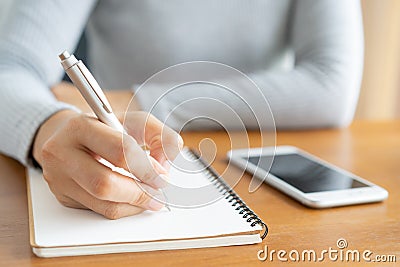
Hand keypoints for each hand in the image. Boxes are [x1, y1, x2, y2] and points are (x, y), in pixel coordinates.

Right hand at [33, 110, 182, 218]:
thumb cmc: (104, 128)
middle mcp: (62, 153)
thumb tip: (167, 162)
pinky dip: (123, 208)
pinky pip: (98, 210)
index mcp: (80, 127)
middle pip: (105, 183)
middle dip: (140, 192)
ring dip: (135, 204)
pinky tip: (135, 201)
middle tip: (159, 191)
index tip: (162, 174)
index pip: (119, 150)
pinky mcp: (63, 196)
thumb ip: (158, 134)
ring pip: (103, 202)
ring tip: (152, 198)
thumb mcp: (132, 121)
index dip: (146, 166)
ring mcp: (59, 177)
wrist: (67, 137)